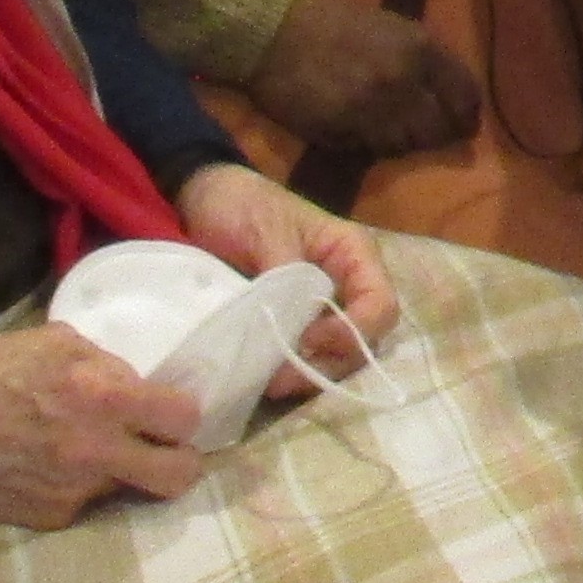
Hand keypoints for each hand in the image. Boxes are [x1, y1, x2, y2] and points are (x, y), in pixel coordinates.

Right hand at [0, 327, 204, 527]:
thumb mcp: (52, 342)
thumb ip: (104, 364)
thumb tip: (134, 384)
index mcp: (103, 396)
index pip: (185, 418)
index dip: (185, 414)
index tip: (173, 410)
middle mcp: (96, 451)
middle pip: (180, 476)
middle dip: (180, 461)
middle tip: (163, 447)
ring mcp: (73, 492)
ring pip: (130, 491)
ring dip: (122, 473)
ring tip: (92, 452)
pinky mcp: (47, 518)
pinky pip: (84, 503)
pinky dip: (77, 487)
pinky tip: (46, 466)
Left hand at [177, 159, 402, 393]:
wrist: (202, 200)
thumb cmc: (242, 205)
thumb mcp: (266, 231)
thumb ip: (287, 275)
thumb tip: (296, 325)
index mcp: (352, 254)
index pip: (380, 304)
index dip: (354, 332)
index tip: (309, 341)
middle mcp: (345, 286)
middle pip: (362, 341)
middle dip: (328, 363)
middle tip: (282, 377)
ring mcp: (318, 309)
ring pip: (335, 357)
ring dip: (307, 374)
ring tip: (268, 381)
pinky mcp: (291, 325)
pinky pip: (303, 357)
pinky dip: (288, 372)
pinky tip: (262, 377)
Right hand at [243, 0, 477, 159]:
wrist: (275, 27)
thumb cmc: (334, 22)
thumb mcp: (392, 28)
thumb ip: (423, 61)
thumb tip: (448, 95)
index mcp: (421, 48)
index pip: (465, 95)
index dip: (467, 115)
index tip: (464, 125)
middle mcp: (404, 80)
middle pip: (439, 130)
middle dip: (437, 137)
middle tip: (429, 139)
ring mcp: (373, 107)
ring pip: (405, 145)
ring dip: (401, 143)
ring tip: (389, 132)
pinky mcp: (342, 128)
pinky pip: (369, 149)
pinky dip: (370, 146)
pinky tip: (360, 132)